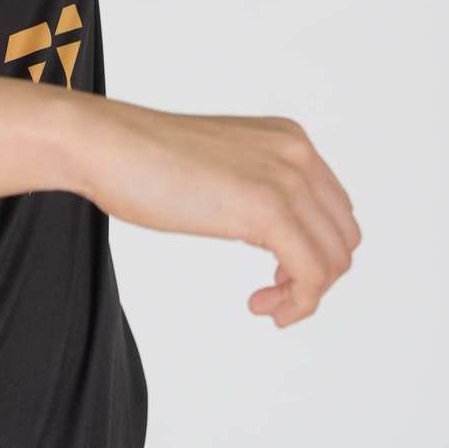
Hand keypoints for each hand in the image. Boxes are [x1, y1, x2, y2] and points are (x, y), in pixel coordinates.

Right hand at [69, 98, 361, 327]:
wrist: (106, 146)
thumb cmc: (142, 159)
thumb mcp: (219, 166)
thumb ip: (251, 184)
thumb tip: (267, 226)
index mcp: (288, 140)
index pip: (333, 209)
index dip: (313, 251)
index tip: (276, 275)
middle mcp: (297, 154)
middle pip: (341, 235)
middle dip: (314, 276)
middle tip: (271, 297)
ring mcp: (286, 180)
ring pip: (333, 260)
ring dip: (305, 295)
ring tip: (267, 306)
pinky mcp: (268, 209)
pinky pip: (312, 273)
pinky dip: (297, 302)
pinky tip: (262, 307)